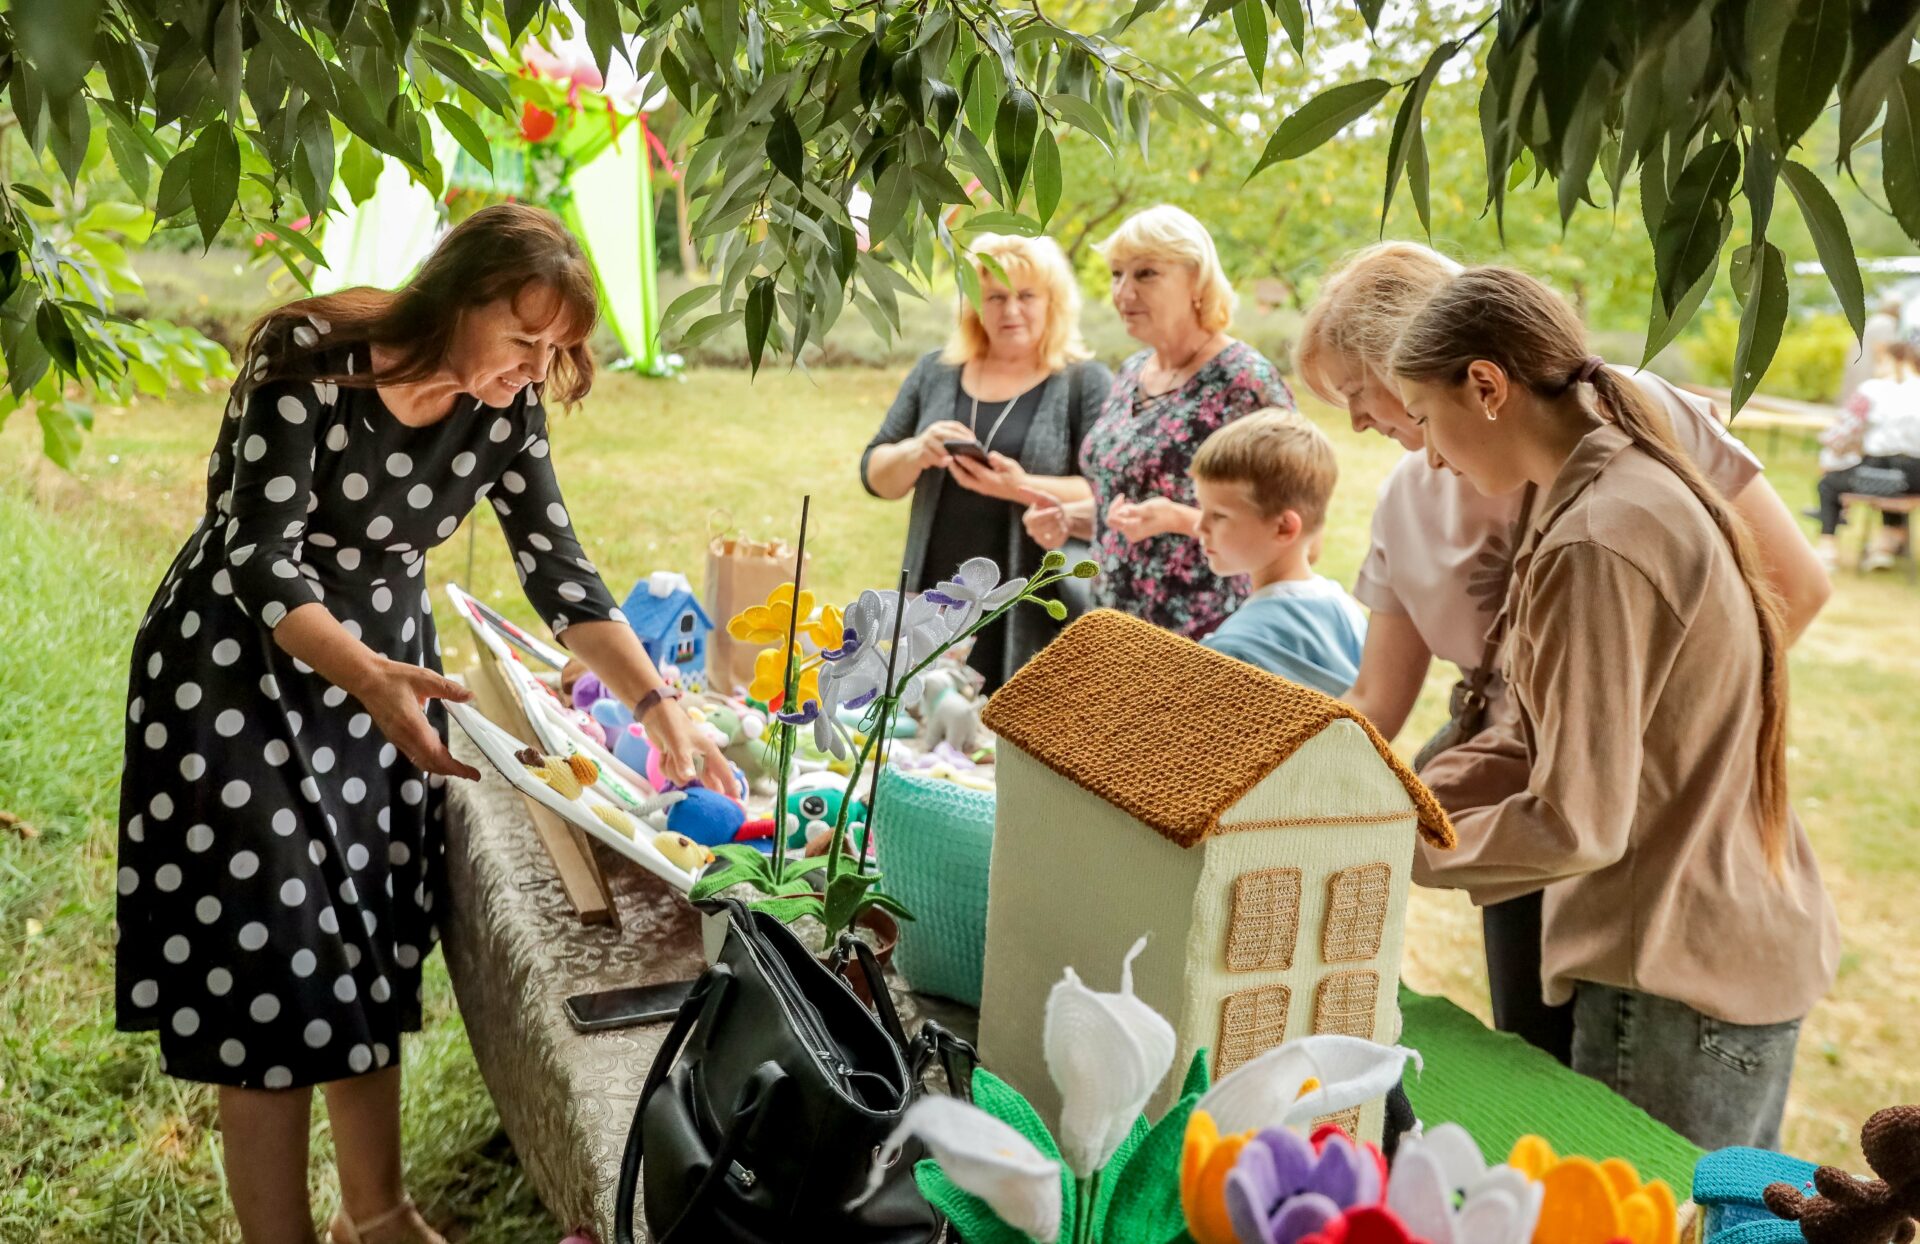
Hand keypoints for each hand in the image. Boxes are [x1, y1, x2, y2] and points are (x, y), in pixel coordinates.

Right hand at [349, 657, 481, 780]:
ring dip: (440, 767)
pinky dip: (429, 760)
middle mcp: (404, 737)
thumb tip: (470, 696)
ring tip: (459, 768)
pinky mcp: (395, 737)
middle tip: (471, 773)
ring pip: (421, 761)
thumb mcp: (425, 679)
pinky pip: (414, 755)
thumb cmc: (392, 677)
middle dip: (451, 771)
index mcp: (413, 725)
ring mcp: (397, 739)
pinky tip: (439, 756)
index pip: (436, 755)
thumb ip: (449, 689)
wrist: (365, 679)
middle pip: (430, 763)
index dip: (454, 768)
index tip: (470, 774)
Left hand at [641, 697, 738, 798]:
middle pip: (708, 781)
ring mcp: (688, 761)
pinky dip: (664, 766)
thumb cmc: (673, 724)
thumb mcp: (679, 743)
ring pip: (683, 778)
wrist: (655, 714)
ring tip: (668, 755)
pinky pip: (670, 774)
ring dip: (673, 770)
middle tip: (710, 807)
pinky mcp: (675, 761)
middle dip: (705, 790)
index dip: (731, 787)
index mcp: (709, 752)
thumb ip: (684, 762)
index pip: (724, 773)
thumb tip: (688, 778)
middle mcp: (701, 758)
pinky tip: (663, 754)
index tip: (737, 803)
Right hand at [910, 420, 976, 472]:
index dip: (965, 432)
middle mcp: (933, 431)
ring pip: (942, 448)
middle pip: (950, 435)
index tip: (974, 439)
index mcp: (939, 426)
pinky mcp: (921, 452)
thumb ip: (953, 439)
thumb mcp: (941, 439)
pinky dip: (940, 461)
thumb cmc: (932, 447)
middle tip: (971, 449)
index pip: (955, 426)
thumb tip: (971, 444)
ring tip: (961, 457)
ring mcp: (926, 441)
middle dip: (961, 442)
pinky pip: (933, 458)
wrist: (912, 453)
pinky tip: (947, 463)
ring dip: (951, 453)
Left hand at [947, 449, 1029, 500]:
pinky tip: (958, 466)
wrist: (1020, 491)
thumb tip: (991, 455)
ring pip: (964, 481)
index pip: (975, 469)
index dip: (965, 461)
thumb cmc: (1016, 477)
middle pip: (964, 478)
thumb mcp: (1011, 466)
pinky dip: (961, 474)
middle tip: (948, 458)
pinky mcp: (981, 489)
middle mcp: (984, 486)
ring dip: (956, 472)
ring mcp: (981, 489)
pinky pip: (967, 482)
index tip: (956, 453)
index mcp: (991, 480)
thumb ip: (1000, 461)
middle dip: (955, 469)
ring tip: (950, 460)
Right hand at [1021, 486, 1070, 549]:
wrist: (1064, 517)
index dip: (1047, 514)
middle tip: (1059, 514)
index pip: (1035, 519)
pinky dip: (1062, 534)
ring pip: (1052, 535)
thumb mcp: (1045, 498)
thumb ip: (1033, 494)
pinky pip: (1057, 542)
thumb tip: (1020, 488)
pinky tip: (1060, 529)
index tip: (1057, 509)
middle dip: (1055, 520)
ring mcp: (1039, 540)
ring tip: (1059, 521)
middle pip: (1044, 527)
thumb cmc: (1052, 506)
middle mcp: (1031, 531)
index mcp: (1028, 518)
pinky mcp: (1048, 546)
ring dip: (1060, 526)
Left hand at [1106, 495, 1191, 542]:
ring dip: (1125, 509)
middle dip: (1119, 507)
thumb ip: (1134, 511)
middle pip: (1113, 519)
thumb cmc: (1163, 512)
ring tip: (1138, 506)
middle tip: (1127, 498)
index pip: (1111, 518)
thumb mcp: (1148, 509)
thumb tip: (1120, 513)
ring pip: (1119, 518)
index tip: (1122, 496)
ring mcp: (1132, 533)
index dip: (1114, 506)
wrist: (1174, 518)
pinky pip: (1124, 520)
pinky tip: (1138, 509)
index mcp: (1132, 530)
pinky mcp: (1134, 530)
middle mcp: (1130, 534)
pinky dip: (1128, 512)